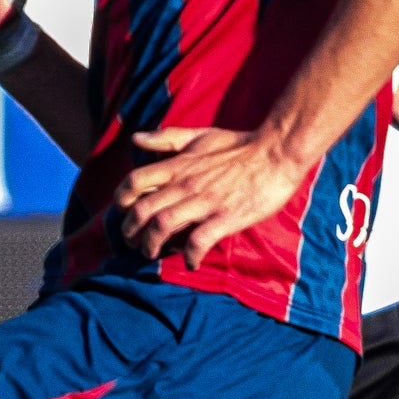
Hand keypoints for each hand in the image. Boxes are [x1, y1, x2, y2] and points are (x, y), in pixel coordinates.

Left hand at [114, 126, 307, 267]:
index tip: (123, 212)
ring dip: (151, 245)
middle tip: (133, 242)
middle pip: (142, 210)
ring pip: (162, 226)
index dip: (121, 200)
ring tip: (153, 254)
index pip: (134, 182)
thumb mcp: (200, 135)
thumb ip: (167, 138)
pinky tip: (190, 263)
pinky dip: (188, 257)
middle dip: (130, 231)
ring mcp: (205, 202)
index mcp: (179, 166)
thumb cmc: (240, 145)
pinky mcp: (226, 218)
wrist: (277, 152)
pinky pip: (198, 242)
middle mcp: (185, 184)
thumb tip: (136, 138)